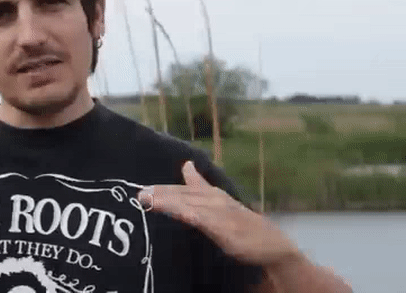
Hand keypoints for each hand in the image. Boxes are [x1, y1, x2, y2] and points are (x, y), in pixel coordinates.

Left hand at [138, 161, 300, 265]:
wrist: (273, 245)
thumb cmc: (243, 225)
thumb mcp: (219, 202)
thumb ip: (200, 186)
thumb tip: (187, 165)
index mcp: (211, 194)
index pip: (181, 189)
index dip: (161, 189)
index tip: (141, 188)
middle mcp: (214, 200)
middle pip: (181, 194)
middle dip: (159, 193)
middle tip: (137, 192)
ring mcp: (219, 213)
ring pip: (187, 204)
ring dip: (167, 200)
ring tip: (147, 199)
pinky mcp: (225, 228)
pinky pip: (201, 219)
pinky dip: (187, 213)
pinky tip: (176, 212)